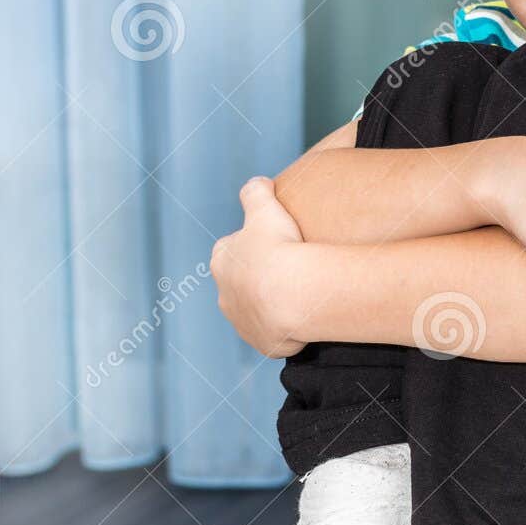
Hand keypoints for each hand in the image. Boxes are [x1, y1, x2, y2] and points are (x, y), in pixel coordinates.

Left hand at [211, 177, 304, 356]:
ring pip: (256, 310)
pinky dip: (286, 328)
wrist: (293, 294)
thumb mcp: (265, 207)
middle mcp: (225, 294)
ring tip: (299, 294)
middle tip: (289, 270)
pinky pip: (275, 334)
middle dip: (259, 278)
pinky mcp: (262, 342)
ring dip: (272, 304)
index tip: (273, 243)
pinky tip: (303, 316)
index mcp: (221, 261)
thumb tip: (258, 182)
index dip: (251, 245)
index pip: (230, 250)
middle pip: (241, 283)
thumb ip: (256, 190)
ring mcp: (243, 322)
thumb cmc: (277, 248)